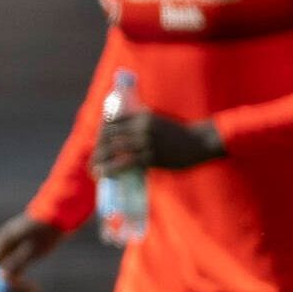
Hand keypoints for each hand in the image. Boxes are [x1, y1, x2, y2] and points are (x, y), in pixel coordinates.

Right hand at [0, 214, 65, 291]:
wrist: (61, 214)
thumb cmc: (46, 229)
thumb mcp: (32, 248)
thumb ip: (15, 263)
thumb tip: (1, 278)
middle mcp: (1, 249)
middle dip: (8, 288)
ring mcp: (9, 253)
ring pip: (6, 277)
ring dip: (18, 288)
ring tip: (35, 291)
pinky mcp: (19, 257)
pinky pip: (15, 275)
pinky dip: (23, 284)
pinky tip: (35, 290)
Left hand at [94, 108, 223, 174]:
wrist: (200, 142)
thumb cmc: (178, 134)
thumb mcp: (158, 121)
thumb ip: (141, 123)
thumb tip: (123, 130)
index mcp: (142, 116)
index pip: (113, 123)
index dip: (101, 134)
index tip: (96, 144)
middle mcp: (142, 127)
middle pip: (110, 136)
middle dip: (98, 149)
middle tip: (92, 160)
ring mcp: (146, 142)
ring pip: (115, 150)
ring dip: (100, 160)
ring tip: (93, 169)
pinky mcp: (152, 157)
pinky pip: (126, 163)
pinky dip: (112, 169)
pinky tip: (104, 174)